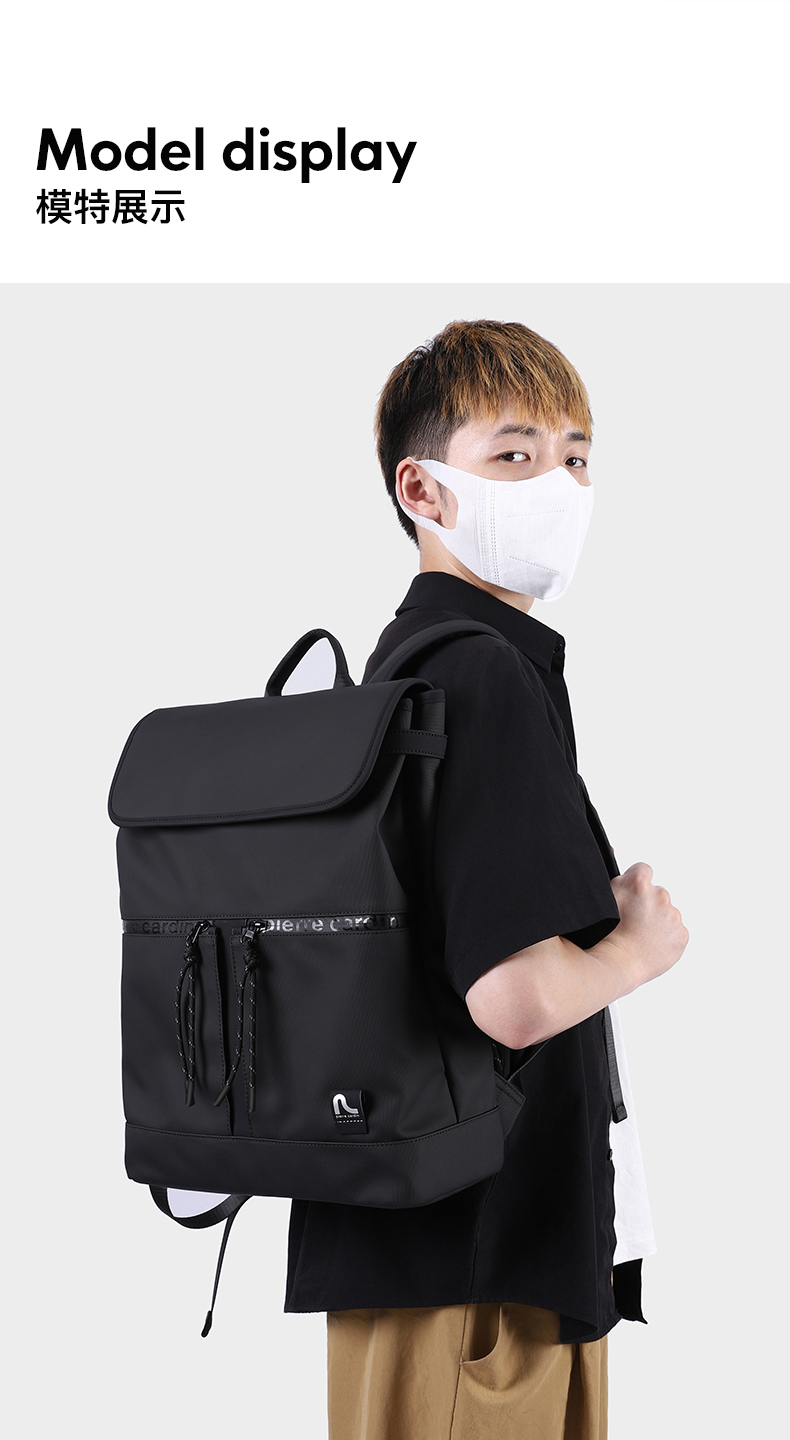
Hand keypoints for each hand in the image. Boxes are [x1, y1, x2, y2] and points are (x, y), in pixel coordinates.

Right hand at [608, 862, 688, 987]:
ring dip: (658, 921)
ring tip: (641, 935)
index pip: (642, 870)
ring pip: (667, 914)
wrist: (618, 963)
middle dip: (648, 904)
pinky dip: (667, 937)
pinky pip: (676, 932)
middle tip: (633, 921)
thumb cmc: (606, 934)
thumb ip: (618, 879)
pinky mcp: (681, 935)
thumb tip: (623, 865)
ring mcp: (673, 916)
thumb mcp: (603, 897)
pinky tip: (651, 944)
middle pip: (657, 893)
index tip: (631, 896)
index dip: (634, 883)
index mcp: (639, 883)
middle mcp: (661, 896)